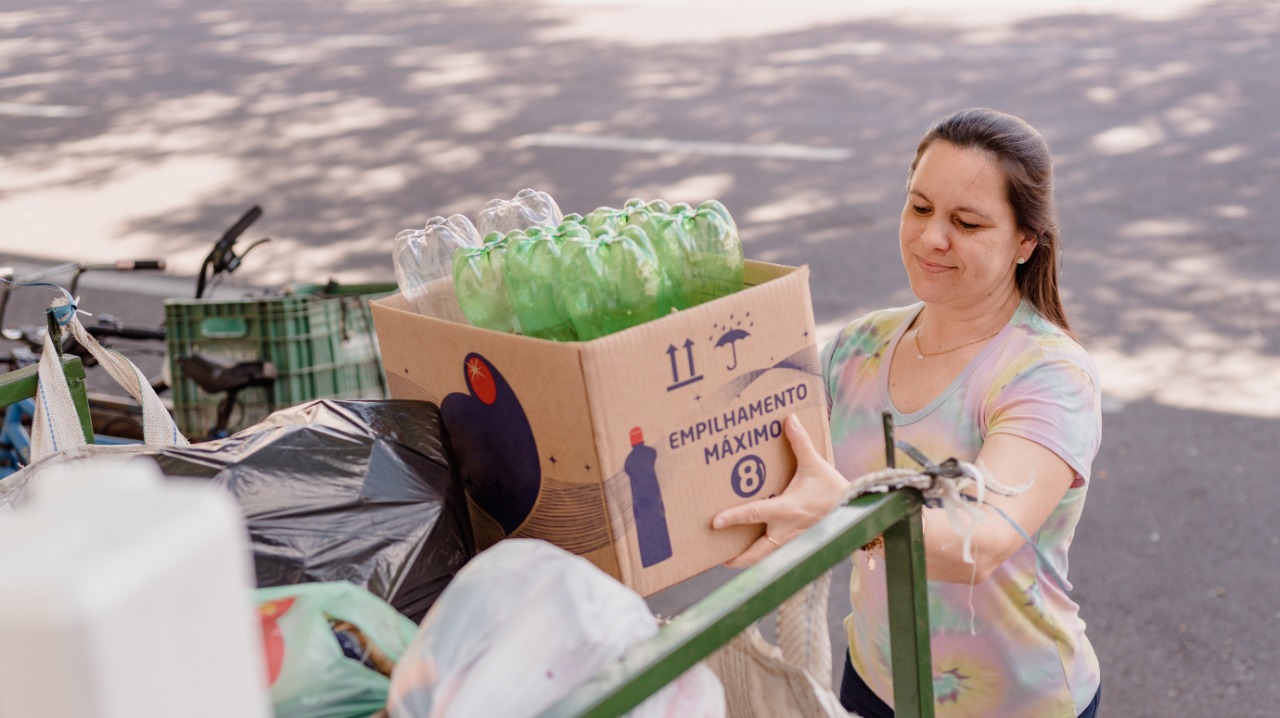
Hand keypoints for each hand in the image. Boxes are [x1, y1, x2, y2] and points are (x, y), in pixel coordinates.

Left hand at [710, 414, 847, 567]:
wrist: (858, 510)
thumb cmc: (834, 489)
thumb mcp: (815, 465)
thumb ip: (800, 443)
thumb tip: (789, 419)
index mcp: (786, 509)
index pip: (753, 514)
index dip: (733, 517)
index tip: (715, 522)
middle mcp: (787, 530)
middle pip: (757, 554)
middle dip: (737, 559)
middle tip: (720, 560)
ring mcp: (794, 543)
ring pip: (768, 559)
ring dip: (751, 562)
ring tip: (733, 560)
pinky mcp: (801, 547)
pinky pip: (780, 557)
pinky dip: (768, 559)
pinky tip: (760, 555)